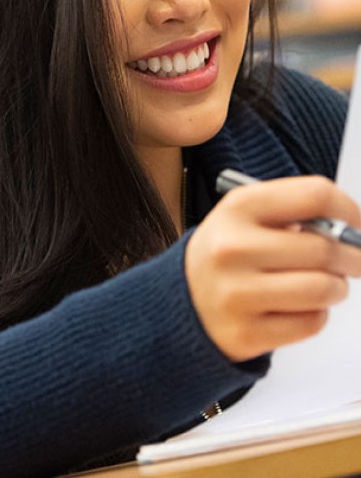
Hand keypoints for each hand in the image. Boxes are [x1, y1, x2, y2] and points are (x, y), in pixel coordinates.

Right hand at [185, 176, 360, 361]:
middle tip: (353, 260)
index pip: (315, 195)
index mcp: (238, 207)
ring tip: (324, 284)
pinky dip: (316, 315)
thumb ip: (295, 213)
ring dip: (336, 288)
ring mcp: (236, 292)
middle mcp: (233, 247)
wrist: (183, 300)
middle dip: (353, 256)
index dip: (349, 209)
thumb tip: (352, 229)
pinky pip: (311, 322)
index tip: (355, 222)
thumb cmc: (229, 254)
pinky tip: (297, 306)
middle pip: (324, 248)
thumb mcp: (247, 217)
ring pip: (323, 289)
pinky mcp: (245, 332)